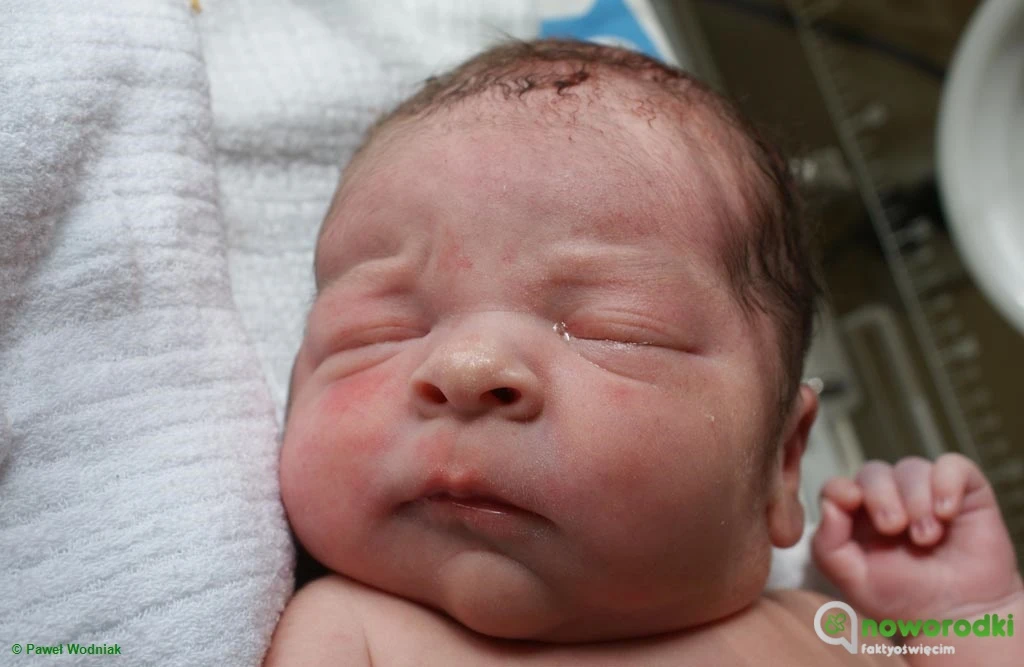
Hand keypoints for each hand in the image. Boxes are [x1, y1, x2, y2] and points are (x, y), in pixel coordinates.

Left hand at [812, 453, 1021, 620]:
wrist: (960, 617)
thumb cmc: (904, 598)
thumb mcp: (854, 579)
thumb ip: (828, 545)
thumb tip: (828, 504)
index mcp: (856, 516)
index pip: (839, 487)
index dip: (840, 488)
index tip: (851, 500)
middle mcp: (889, 498)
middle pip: (873, 473)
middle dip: (881, 496)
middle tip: (894, 527)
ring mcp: (925, 491)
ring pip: (911, 468)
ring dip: (916, 500)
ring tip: (926, 537)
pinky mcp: (965, 491)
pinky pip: (953, 465)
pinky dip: (947, 483)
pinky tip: (947, 513)